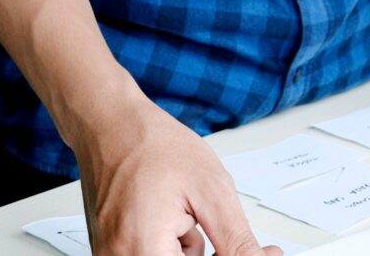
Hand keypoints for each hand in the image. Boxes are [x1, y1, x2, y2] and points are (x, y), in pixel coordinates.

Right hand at [72, 99, 280, 255]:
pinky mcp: (112, 251)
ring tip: (186, 215)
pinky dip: (172, 246)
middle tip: (216, 222)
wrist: (112, 126)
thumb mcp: (213, 193)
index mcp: (142, 250)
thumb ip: (236, 240)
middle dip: (211, 253)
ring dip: (191, 251)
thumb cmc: (155, 148)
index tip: (257, 251)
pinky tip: (172, 220)